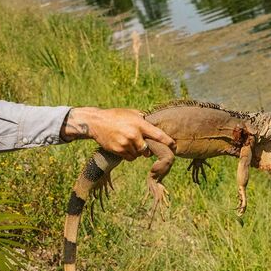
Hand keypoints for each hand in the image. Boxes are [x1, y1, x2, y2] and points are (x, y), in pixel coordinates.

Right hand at [61, 107, 175, 160]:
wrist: (96, 122)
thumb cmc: (115, 116)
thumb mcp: (131, 113)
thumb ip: (143, 119)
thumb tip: (155, 126)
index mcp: (139, 124)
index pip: (158, 135)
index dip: (168, 142)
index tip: (174, 146)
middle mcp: (134, 134)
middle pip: (147, 150)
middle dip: (147, 149)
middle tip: (141, 144)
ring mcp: (126, 144)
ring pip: (138, 155)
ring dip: (137, 152)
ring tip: (128, 143)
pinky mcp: (118, 150)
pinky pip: (130, 158)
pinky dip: (129, 155)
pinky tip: (123, 147)